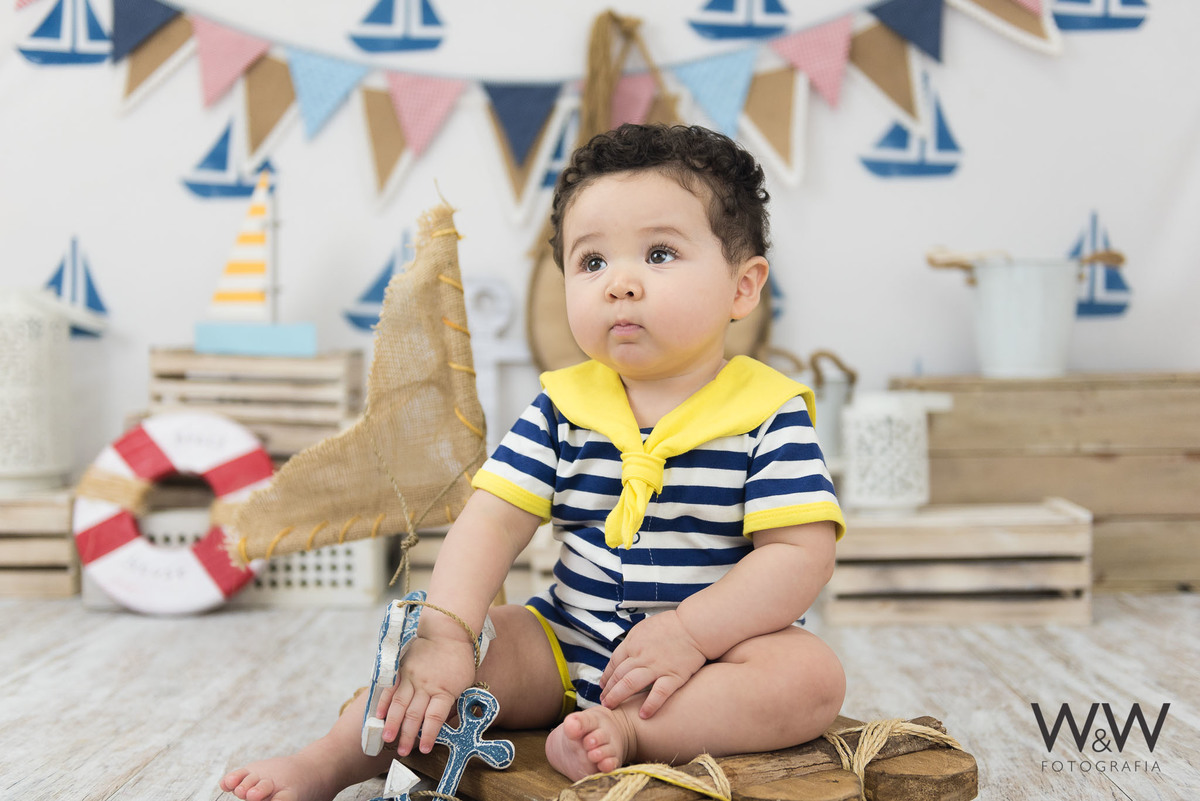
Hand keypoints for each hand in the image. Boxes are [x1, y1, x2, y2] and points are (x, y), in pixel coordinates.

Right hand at [374, 635, 476, 755]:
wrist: (449, 632)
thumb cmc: (459, 660)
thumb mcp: (464, 683)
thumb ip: (451, 702)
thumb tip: (443, 721)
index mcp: (445, 691)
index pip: (435, 718)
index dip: (429, 736)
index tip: (424, 749)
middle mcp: (427, 686)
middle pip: (415, 715)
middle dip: (408, 735)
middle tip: (402, 751)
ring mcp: (413, 678)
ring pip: (401, 704)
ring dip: (393, 723)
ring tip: (387, 738)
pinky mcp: (403, 670)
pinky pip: (391, 688)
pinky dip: (384, 702)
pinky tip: (379, 715)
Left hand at [599, 610, 707, 717]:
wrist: (695, 626)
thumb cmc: (672, 625)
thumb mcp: (645, 628)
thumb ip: (633, 642)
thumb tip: (624, 655)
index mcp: (633, 642)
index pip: (614, 662)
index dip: (606, 676)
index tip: (603, 685)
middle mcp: (642, 655)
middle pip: (618, 675)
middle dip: (608, 689)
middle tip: (604, 701)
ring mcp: (657, 667)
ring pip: (630, 684)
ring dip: (618, 696)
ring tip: (611, 707)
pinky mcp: (673, 676)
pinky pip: (658, 694)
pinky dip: (650, 705)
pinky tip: (643, 715)